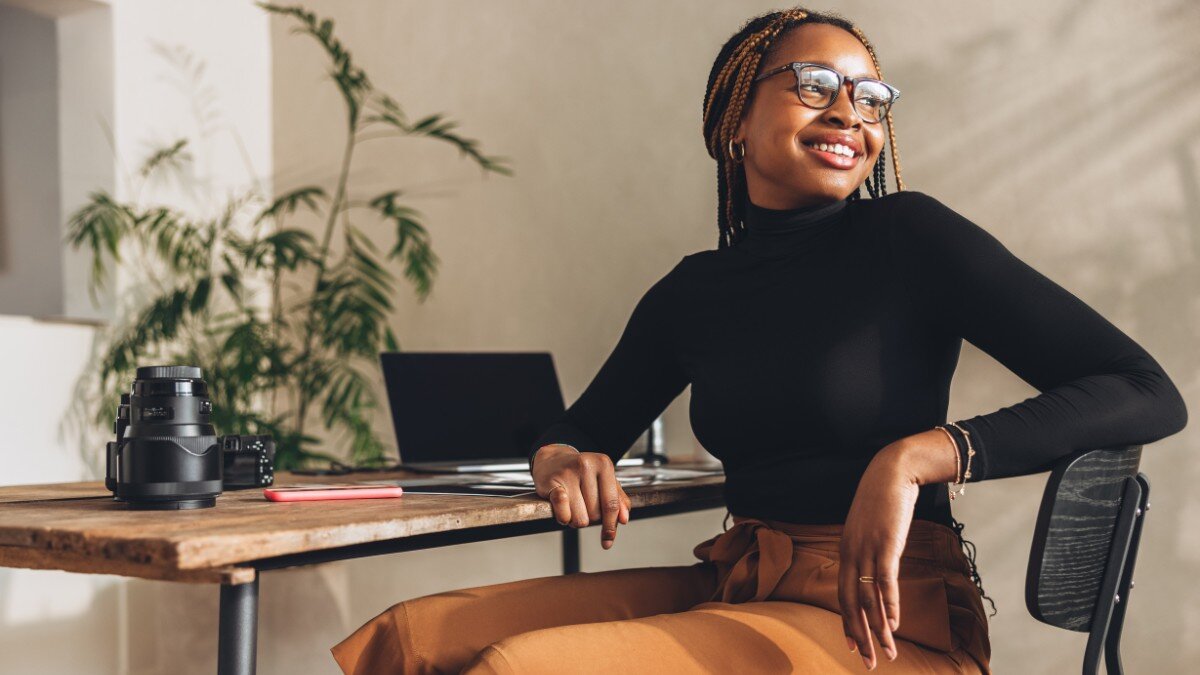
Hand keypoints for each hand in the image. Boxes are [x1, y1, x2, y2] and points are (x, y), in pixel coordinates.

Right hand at [531, 445, 631, 549]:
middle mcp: (587, 465)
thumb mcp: (604, 480)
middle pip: (595, 514)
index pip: (611, 504)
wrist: (552, 459)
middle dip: (589, 517)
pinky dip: (564, 518)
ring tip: (572, 506)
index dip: (610, 525)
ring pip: (580, 518)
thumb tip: (624, 519)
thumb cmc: (581, 472)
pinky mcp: (551, 482)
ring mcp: (568, 473)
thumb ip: (618, 499)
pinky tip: (562, 511)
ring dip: (575, 519)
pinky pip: (563, 513)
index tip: (608, 540)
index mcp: (604, 464)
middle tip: (582, 505)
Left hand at [838, 444, 920, 669]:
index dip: (847, 623)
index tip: (853, 646)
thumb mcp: (870, 529)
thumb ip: (868, 549)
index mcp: (846, 552)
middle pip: (850, 603)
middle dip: (860, 636)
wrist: (891, 472)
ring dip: (879, 628)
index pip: (842, 595)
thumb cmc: (882, 501)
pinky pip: (885, 581)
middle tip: (869, 662)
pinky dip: (889, 604)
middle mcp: (851, 554)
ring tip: (888, 652)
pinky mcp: (885, 544)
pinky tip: (895, 624)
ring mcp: (867, 550)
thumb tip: (875, 568)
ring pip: (868, 598)